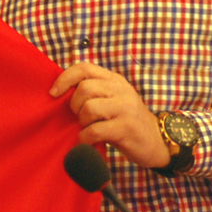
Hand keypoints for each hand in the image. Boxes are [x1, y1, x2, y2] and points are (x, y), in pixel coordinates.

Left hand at [50, 62, 170, 168]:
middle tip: (79, 117)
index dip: (64, 78)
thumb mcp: (112, 101)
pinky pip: (95, 130)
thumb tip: (60, 91)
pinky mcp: (126, 128)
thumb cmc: (126, 122)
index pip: (84, 68)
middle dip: (74, 105)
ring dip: (82, 122)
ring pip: (89, 108)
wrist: (158, 142)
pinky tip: (88, 141)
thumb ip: (93, 93)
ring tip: (88, 129)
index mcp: (115, 80)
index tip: (53, 93)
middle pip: (84, 88)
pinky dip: (86, 137)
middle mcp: (121, 90)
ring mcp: (126, 108)